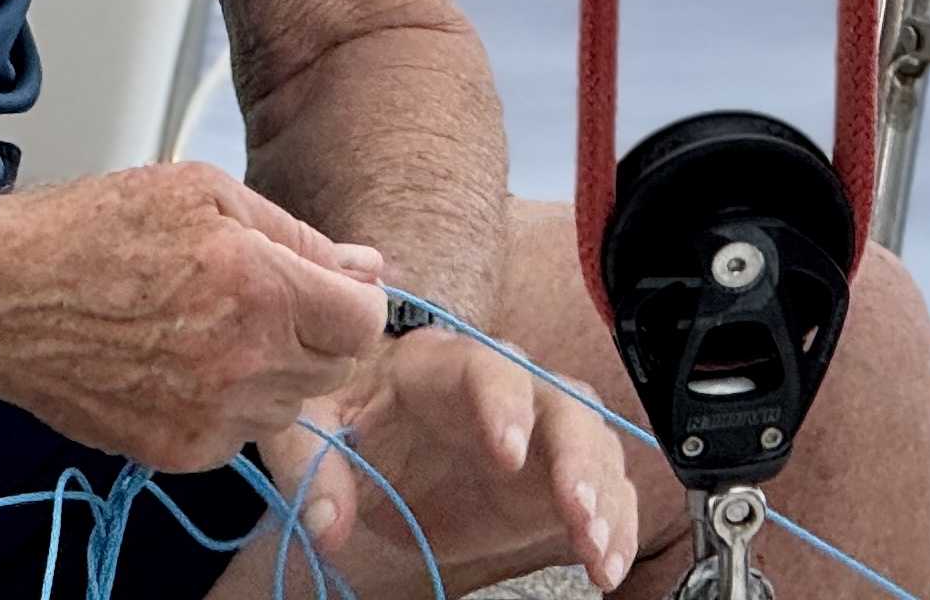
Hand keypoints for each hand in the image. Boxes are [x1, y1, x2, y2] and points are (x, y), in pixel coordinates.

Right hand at [0, 162, 387, 470]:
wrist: (5, 293)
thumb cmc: (94, 229)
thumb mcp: (200, 190)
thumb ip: (294, 233)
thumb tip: (364, 266)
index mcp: (259, 283)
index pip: (364, 319)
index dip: (355, 297)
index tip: (333, 285)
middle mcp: (245, 358)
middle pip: (334, 367)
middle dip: (316, 330)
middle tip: (262, 295)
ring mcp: (213, 413)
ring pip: (289, 404)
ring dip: (273, 368)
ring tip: (212, 322)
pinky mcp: (179, 450)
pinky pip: (238, 433)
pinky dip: (227, 400)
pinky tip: (181, 357)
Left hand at [250, 327, 638, 596]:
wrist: (374, 447)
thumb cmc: (347, 416)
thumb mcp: (314, 426)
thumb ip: (313, 465)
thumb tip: (325, 524)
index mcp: (436, 364)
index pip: (482, 367)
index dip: (502, 404)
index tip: (508, 455)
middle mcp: (499, 387)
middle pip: (557, 398)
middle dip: (573, 453)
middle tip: (574, 509)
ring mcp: (536, 430)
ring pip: (591, 440)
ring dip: (603, 493)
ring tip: (596, 547)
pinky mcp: (556, 475)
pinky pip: (604, 490)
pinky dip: (616, 525)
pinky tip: (605, 566)